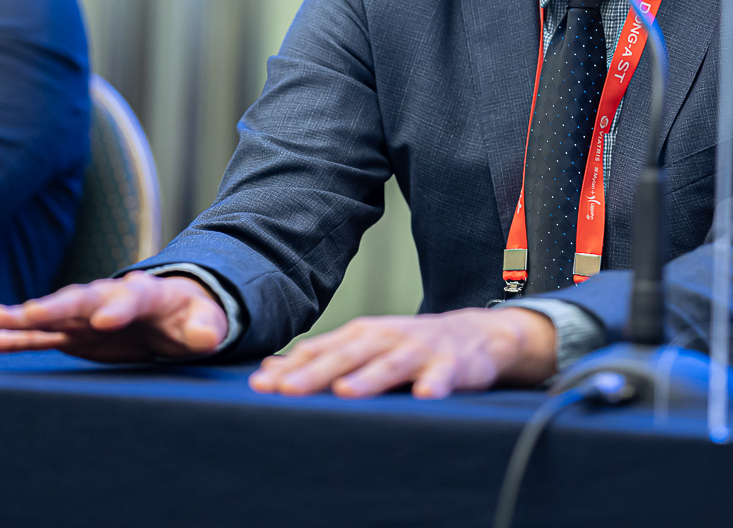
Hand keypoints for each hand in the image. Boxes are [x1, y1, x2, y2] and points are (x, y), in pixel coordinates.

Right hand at [0, 271, 228, 362]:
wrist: (173, 311)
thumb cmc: (192, 315)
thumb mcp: (207, 320)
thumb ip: (206, 326)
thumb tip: (204, 334)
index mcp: (148, 294)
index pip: (133, 297)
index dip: (119, 307)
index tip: (105, 320)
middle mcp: (110, 298)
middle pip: (83, 299)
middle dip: (59, 307)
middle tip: (32, 314)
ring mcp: (88, 314)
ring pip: (54, 314)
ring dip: (25, 317)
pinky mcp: (74, 332)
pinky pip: (41, 334)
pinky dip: (16, 336)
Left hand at [249, 308, 556, 399]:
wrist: (473, 335)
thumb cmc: (407, 346)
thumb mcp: (363, 346)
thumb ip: (321, 358)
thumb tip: (268, 370)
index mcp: (360, 336)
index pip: (318, 351)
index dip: (289, 368)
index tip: (260, 386)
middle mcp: (385, 338)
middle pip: (346, 357)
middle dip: (315, 373)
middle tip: (286, 391)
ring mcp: (418, 350)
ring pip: (390, 365)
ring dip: (368, 378)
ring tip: (345, 392)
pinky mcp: (451, 364)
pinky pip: (442, 376)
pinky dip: (434, 385)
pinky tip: (425, 396)